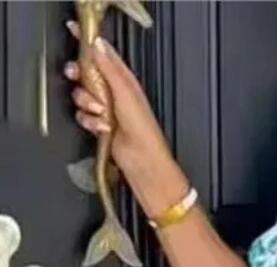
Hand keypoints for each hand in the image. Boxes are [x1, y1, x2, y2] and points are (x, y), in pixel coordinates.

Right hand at [64, 24, 186, 215]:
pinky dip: (88, 121)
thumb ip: (110, 68)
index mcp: (124, 80)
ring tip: (101, 114)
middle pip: (86, 74)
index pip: (103, 55)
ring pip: (82, 95)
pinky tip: (100, 127)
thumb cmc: (144, 133)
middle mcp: (115, 92)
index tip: (77, 38)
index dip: (89, 45)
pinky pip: (82, 115)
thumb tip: (97, 44)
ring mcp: (106, 109)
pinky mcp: (99, 125)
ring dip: (86, 104)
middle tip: (80, 79)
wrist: (144, 163)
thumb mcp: (126, 93)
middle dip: (81, 77)